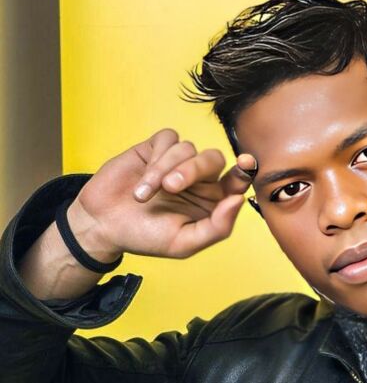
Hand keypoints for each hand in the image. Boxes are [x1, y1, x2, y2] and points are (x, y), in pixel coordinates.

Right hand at [68, 128, 256, 259]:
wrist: (103, 225)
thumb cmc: (146, 237)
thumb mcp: (184, 243)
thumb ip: (217, 227)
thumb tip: (238, 201)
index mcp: (212, 202)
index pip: (237, 181)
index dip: (245, 171)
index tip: (246, 163)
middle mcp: (199, 179)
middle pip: (213, 159)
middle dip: (193, 169)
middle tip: (171, 187)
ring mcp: (177, 162)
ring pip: (187, 148)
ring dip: (165, 169)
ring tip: (143, 195)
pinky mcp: (156, 149)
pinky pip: (168, 139)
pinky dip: (157, 158)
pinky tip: (143, 179)